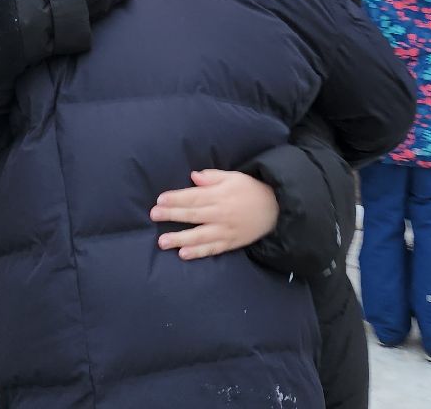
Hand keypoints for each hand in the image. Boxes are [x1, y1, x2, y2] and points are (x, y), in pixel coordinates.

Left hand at [151, 169, 279, 260]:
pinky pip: (212, 249)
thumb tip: (193, 176)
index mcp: (220, 196)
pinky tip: (183, 254)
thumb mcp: (234, 177)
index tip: (160, 199)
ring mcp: (225, 230)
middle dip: (172, 215)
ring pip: (199, 235)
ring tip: (163, 241)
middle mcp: (220, 214)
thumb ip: (213, 177)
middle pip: (193, 214)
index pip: (194, 197)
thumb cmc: (251, 190)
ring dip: (180, 238)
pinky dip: (198, 252)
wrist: (275, 209)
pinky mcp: (230, 243)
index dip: (176, 198)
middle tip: (154, 215)